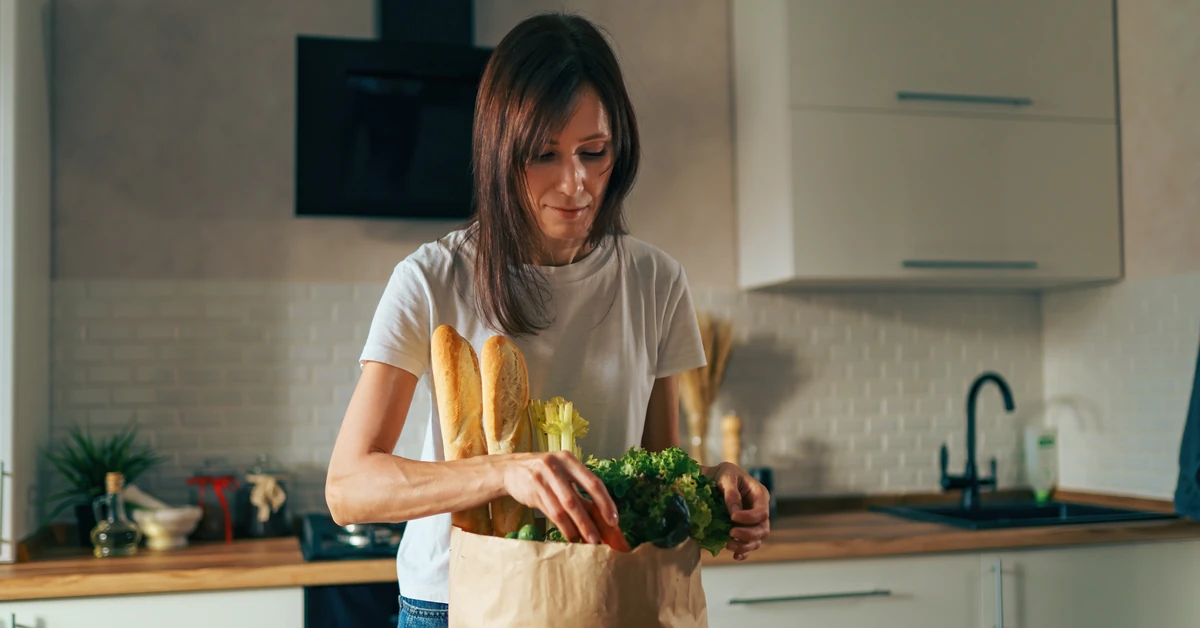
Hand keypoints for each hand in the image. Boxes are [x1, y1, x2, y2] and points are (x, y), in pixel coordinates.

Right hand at [502, 451, 619, 544]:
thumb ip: (580, 493)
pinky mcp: (531, 490)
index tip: (614, 520)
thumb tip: (602, 517)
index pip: (593, 482)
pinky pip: (550, 513)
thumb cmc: (543, 473)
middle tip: (600, 539)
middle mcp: (556, 466)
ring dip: (576, 528)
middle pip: (576, 499)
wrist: (510, 469)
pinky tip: (571, 536)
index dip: (605, 502)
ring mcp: (541, 478)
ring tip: (587, 542)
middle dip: (589, 522)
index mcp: (569, 460)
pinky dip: (563, 527)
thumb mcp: (562, 476)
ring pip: (562, 508)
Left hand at [709, 462, 770, 560]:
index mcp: (759, 494)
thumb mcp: (726, 475)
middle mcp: (759, 510)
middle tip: (730, 534)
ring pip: (757, 540)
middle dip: (748, 535)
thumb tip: (734, 512)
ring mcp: (753, 522)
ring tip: (728, 545)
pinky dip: (743, 553)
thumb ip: (731, 493)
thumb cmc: (721, 474)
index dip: (749, 518)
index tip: (732, 517)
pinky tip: (735, 556)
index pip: (762, 512)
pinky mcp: (744, 530)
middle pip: (762, 529)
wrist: (712, 479)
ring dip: (744, 546)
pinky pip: (748, 545)